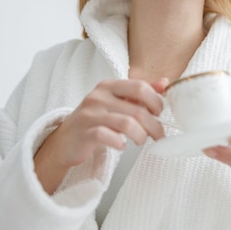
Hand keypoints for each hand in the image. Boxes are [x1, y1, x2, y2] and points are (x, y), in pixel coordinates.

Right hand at [34, 78, 167, 193]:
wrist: (65, 141)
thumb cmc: (95, 121)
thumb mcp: (117, 102)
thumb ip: (140, 93)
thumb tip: (165, 83)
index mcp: (109, 86)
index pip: (140, 87)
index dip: (156, 101)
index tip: (159, 114)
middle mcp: (98, 96)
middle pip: (137, 109)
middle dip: (154, 125)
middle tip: (158, 135)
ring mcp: (90, 114)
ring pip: (127, 124)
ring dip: (141, 136)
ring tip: (141, 141)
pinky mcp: (84, 132)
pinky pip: (109, 137)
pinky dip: (120, 143)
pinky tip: (121, 146)